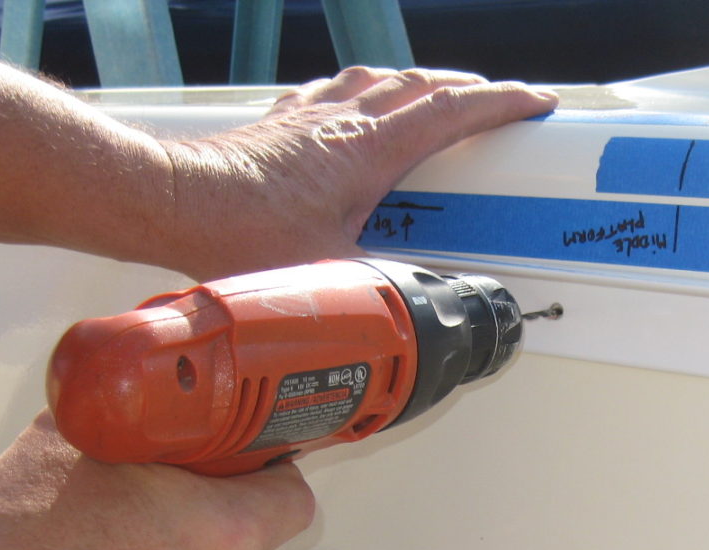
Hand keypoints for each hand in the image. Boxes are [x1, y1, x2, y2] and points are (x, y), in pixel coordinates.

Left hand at [154, 67, 557, 280]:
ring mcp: (311, 117)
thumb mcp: (330, 275)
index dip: (503, 105)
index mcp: (370, 151)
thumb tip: (417, 311)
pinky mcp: (280, 124)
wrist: (172, 201)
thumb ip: (381, 289)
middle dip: (470, 91)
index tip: (536, 103)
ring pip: (379, 81)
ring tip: (436, 96)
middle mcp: (344, 122)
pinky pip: (333, 92)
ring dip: (417, 84)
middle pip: (423, 86)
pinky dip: (360, 93)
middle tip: (496, 103)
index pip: (453, 113)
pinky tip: (353, 106)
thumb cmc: (239, 233)